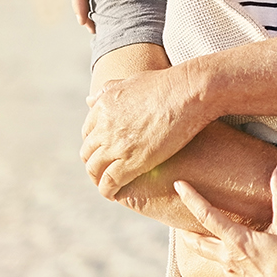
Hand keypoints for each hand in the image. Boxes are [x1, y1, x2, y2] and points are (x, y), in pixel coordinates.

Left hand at [82, 65, 210, 197]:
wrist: (188, 92)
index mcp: (104, 106)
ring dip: (98, 180)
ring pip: (95, 170)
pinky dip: (108, 191)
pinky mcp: (130, 162)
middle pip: (88, 152)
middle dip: (93, 163)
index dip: (94, 145)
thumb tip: (89, 99)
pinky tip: (114, 195)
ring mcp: (116, 144)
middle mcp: (105, 126)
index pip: (88, 133)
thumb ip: (109, 90)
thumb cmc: (168, 84)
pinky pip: (109, 182)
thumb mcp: (132, 81)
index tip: (103, 152)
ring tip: (107, 186)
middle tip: (103, 172)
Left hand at [173, 164, 276, 276]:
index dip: (191, 198)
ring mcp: (233, 275)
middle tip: (177, 225)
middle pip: (197, 244)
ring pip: (212, 258)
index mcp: (236, 241)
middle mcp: (229, 259)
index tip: (178, 185)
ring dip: (205, 247)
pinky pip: (227, 271)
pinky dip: (224, 261)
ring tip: (204, 239)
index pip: (206, 215)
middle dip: (185, 233)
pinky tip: (234, 259)